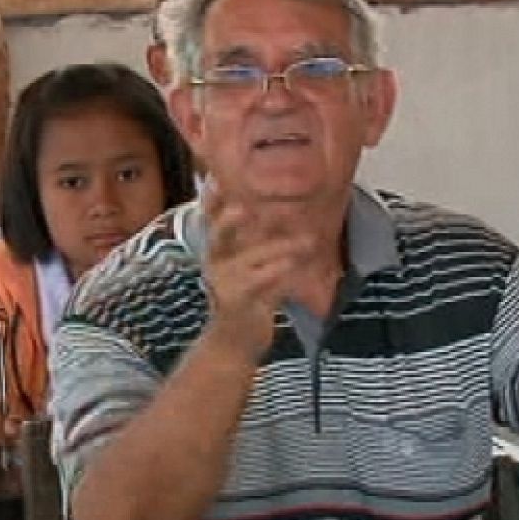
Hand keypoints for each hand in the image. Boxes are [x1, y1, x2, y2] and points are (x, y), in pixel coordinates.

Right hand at [200, 185, 316, 358]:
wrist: (234, 340)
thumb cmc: (245, 296)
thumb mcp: (246, 264)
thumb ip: (256, 240)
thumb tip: (282, 211)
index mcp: (217, 249)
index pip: (210, 219)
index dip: (211, 200)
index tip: (216, 179)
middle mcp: (215, 262)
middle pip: (218, 234)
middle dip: (229, 220)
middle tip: (244, 207)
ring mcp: (223, 282)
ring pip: (253, 257)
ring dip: (283, 247)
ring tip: (309, 240)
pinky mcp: (237, 300)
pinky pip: (263, 281)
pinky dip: (282, 271)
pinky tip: (297, 266)